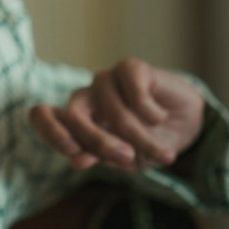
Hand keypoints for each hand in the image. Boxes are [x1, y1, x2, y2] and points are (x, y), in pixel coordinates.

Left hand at [29, 58, 204, 170]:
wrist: (187, 123)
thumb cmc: (147, 141)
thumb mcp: (124, 158)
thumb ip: (98, 156)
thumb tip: (75, 161)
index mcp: (75, 120)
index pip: (41, 116)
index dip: (48, 130)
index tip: (70, 150)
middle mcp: (84, 97)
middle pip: (73, 115)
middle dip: (100, 142)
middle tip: (128, 159)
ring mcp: (104, 80)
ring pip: (114, 112)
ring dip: (142, 139)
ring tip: (164, 154)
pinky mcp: (128, 67)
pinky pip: (136, 96)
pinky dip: (152, 115)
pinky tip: (160, 116)